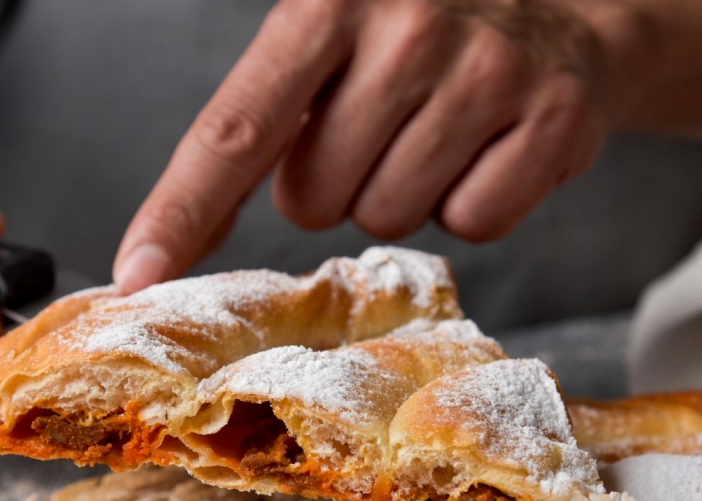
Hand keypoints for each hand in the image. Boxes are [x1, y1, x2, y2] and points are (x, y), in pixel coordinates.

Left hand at [115, 0, 637, 292]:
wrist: (564, 11)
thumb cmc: (419, 36)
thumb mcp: (331, 37)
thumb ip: (263, 118)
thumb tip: (172, 236)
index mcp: (327, 2)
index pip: (236, 128)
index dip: (182, 209)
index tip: (138, 272)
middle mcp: (409, 26)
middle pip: (315, 199)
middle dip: (333, 183)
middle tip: (377, 128)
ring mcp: (488, 70)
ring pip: (389, 217)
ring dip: (398, 192)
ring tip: (435, 129)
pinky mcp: (554, 117)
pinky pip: (472, 223)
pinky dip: (469, 203)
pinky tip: (487, 147)